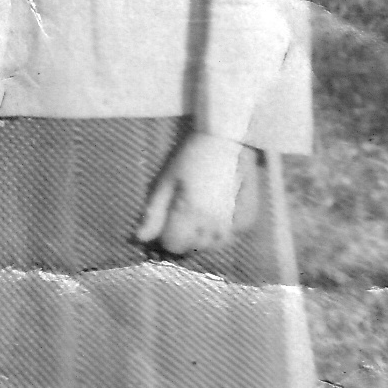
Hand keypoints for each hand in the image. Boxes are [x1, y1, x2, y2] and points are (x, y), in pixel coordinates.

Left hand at [136, 134, 257, 255]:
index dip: (166, 235)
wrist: (227, 140)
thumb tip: (139, 239)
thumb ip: (153, 213)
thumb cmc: (191, 157)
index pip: (173, 245)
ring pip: (213, 246)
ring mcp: (234, 223)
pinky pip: (231, 237)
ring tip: (202, 212)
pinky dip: (223, 231)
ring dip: (204, 236)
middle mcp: (214, 223)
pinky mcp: (248, 219)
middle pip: (193, 248)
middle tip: (184, 213)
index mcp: (190, 213)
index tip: (167, 220)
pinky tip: (218, 214)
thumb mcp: (165, 181)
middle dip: (184, 235)